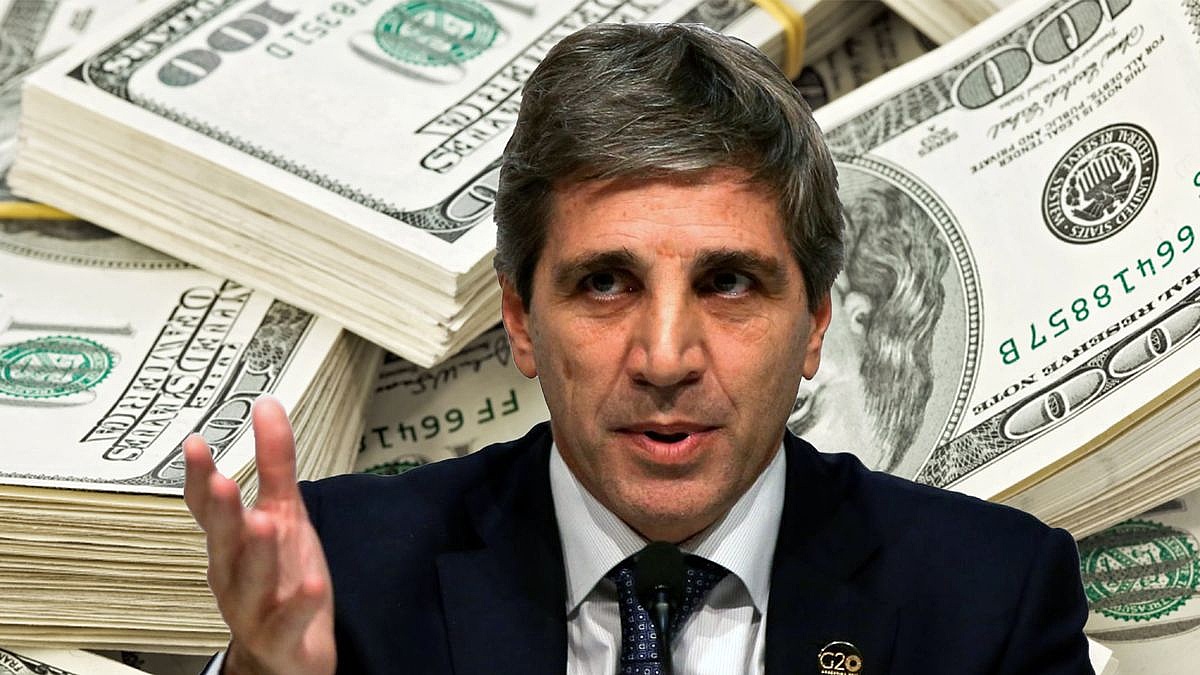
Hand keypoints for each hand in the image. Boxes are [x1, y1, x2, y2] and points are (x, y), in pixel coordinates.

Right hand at [184, 396, 335, 674]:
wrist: (289, 651)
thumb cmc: (281, 578)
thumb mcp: (284, 513)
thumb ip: (274, 463)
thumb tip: (267, 408)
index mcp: (231, 542)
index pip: (207, 507)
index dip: (199, 477)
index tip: (195, 444)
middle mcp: (234, 574)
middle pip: (223, 542)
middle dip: (221, 513)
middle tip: (220, 483)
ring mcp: (254, 609)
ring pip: (249, 582)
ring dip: (255, 554)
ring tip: (264, 524)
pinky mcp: (281, 638)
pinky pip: (286, 623)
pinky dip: (297, 605)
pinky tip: (310, 585)